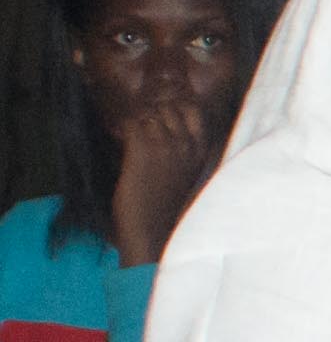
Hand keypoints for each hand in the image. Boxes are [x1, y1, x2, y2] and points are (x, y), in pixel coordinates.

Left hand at [107, 98, 218, 265]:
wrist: (152, 234)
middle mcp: (186, 144)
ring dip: (137, 120)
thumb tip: (166, 135)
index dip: (175, 110)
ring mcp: (164, 145)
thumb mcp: (188, 177)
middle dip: (153, 113)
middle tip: (141, 127)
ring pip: (148, 113)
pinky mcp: (141, 151)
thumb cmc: (167, 210)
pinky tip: (118, 137)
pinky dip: (122, 127)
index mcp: (201, 151)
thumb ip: (183, 153)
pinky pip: (130, 123)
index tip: (162, 119)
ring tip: (129, 134)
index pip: (193, 110)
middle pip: (168, 107)